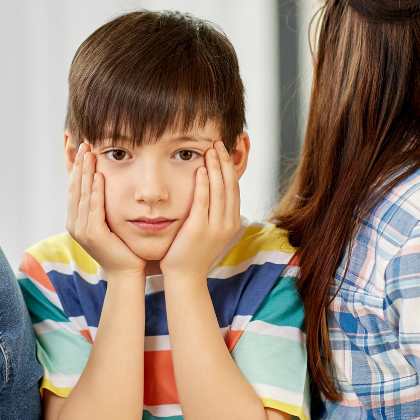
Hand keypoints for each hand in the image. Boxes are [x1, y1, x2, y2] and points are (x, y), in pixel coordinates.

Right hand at [67, 143, 144, 278]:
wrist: (127, 272)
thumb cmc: (122, 246)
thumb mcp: (109, 220)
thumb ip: (102, 204)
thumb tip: (103, 180)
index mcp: (76, 219)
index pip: (74, 187)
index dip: (76, 167)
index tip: (81, 147)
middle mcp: (74, 224)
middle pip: (75, 187)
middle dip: (79, 164)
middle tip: (84, 143)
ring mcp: (81, 230)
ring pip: (82, 194)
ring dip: (85, 172)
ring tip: (90, 153)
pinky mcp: (92, 235)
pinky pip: (92, 208)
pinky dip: (94, 191)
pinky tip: (98, 176)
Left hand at [160, 141, 240, 279]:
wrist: (185, 277)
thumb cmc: (193, 253)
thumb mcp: (210, 231)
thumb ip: (213, 212)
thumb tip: (212, 191)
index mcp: (232, 222)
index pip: (234, 189)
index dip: (230, 168)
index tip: (224, 151)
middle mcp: (228, 223)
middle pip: (229, 186)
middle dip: (225, 162)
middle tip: (219, 143)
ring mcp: (215, 227)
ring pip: (219, 191)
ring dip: (216, 168)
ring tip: (211, 149)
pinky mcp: (199, 229)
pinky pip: (203, 202)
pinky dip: (203, 184)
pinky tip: (201, 169)